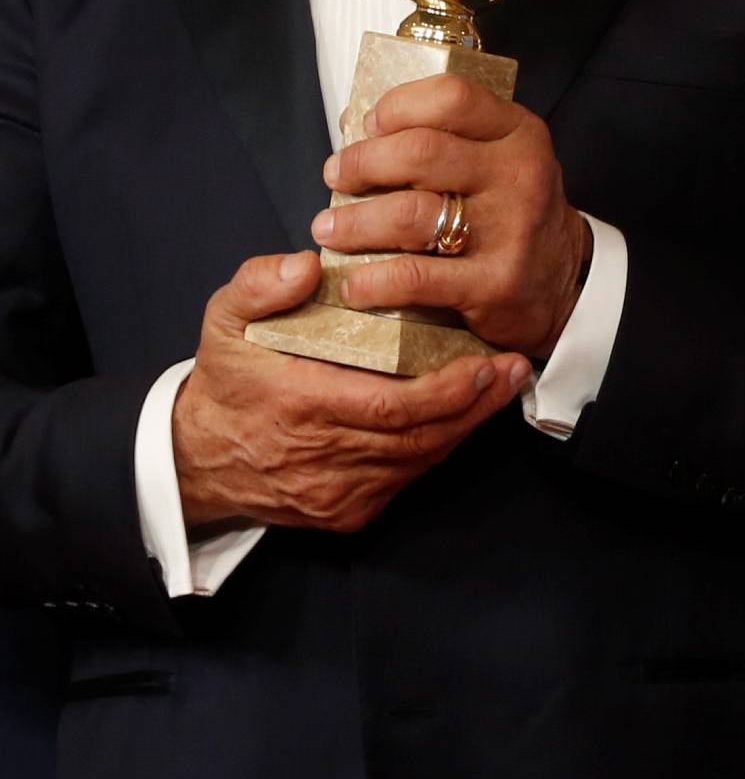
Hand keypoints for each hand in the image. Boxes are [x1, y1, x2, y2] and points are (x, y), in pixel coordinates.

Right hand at [173, 250, 530, 531]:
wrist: (197, 459)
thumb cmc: (225, 381)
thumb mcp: (222, 320)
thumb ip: (259, 285)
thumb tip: (306, 264)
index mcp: (300, 405)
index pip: (391, 406)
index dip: (449, 389)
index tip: (487, 361)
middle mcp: (324, 457)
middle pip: (420, 437)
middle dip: (475, 403)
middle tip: (513, 369)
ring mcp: (337, 493)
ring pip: (420, 461)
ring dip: (466, 425)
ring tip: (501, 387)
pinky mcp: (345, 514)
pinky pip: (405, 480)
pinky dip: (437, 448)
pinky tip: (462, 418)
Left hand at [315, 74, 590, 360]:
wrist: (563, 284)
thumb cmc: (511, 213)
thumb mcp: (496, 160)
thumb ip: (439, 136)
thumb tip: (354, 122)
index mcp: (518, 135)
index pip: (451, 97)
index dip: (396, 106)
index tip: (366, 127)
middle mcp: (520, 176)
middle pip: (420, 151)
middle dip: (362, 163)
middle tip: (337, 176)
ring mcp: (510, 231)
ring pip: (410, 213)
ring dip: (355, 222)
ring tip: (330, 229)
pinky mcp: (495, 284)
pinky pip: (416, 278)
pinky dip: (372, 281)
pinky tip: (355, 284)